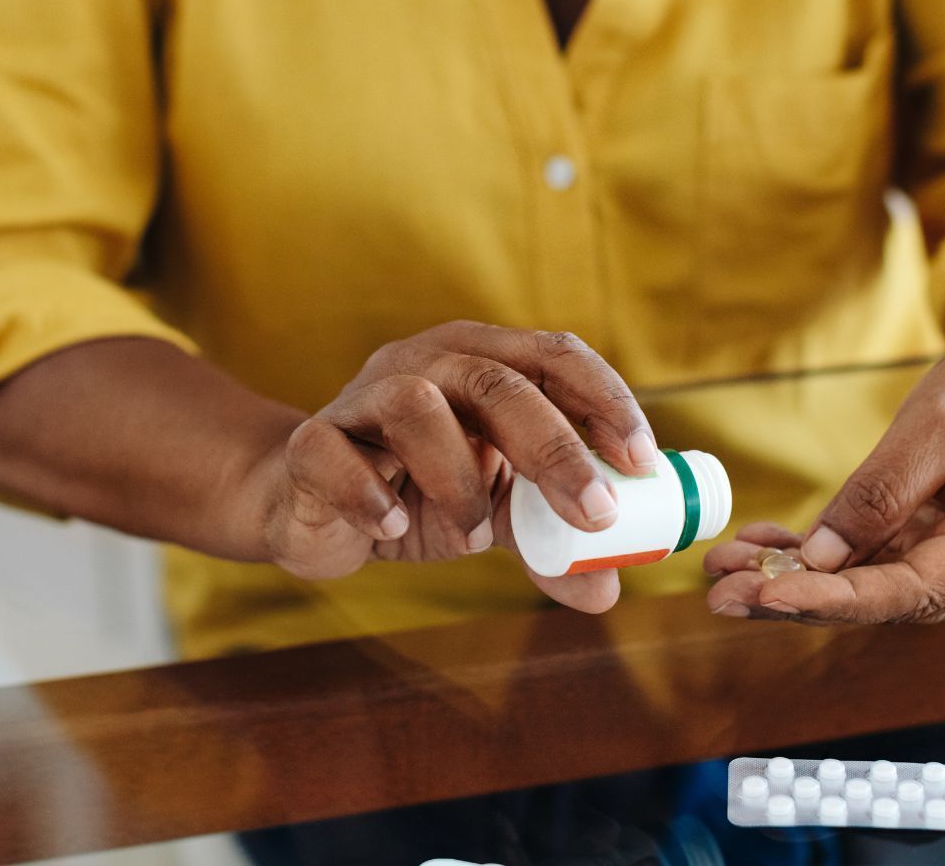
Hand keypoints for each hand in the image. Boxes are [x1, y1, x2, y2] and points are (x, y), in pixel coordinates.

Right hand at [246, 321, 659, 612]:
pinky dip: (370, 495)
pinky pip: (334, 454)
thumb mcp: (490, 514)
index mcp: (480, 362)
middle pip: (496, 381)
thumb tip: (606, 589)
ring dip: (458, 478)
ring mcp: (361, 398)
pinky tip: (392, 528)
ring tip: (471, 540)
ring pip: (415, 405)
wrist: (303, 503)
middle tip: (594, 514)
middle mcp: (423, 363)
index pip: (554, 355)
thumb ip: (546, 542)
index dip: (604, 400)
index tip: (641, 461)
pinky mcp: (309, 443)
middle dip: (554, 447)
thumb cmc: (410, 492)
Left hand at [704, 325, 944, 623]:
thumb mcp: (942, 420)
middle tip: (719, 594)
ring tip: (721, 568)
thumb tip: (822, 557)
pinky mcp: (930, 552)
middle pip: (880, 602)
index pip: (909, 593)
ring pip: (863, 587)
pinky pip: (864, 563)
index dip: (832, 599)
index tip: (765, 596)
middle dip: (796, 598)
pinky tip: (757, 546)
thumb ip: (883, 490)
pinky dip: (811, 556)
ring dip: (792, 579)